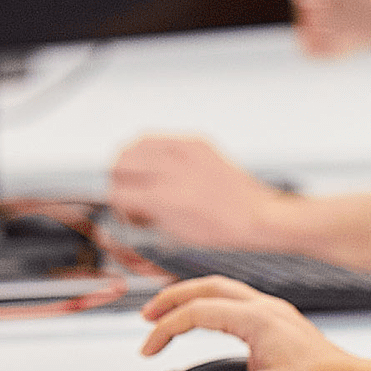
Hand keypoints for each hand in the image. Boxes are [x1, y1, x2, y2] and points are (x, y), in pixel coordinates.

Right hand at [108, 136, 289, 247]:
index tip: (124, 208)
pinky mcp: (196, 142)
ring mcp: (183, 151)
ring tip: (143, 174)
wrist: (253, 214)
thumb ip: (144, 214)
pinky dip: (154, 150)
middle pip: (119, 163)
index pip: (116, 193)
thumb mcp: (172, 232)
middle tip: (130, 190)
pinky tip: (162, 163)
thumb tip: (127, 205)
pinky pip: (161, 138)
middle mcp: (170, 170)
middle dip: (119, 179)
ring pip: (135, 144)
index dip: (117, 204)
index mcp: (161, 199)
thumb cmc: (218, 229)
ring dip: (132, 160)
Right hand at [140, 276, 363, 370]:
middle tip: (147, 315)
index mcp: (258, 318)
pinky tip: (205, 319)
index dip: (167, 328)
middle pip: (208, 285)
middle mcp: (266, 306)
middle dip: (173, 297)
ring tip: (167, 313)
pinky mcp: (279, 319)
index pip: (199, 311)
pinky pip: (235, 299)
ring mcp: (273, 310)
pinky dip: (211, 304)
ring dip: (192, 296)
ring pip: (223, 288)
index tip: (149, 347)